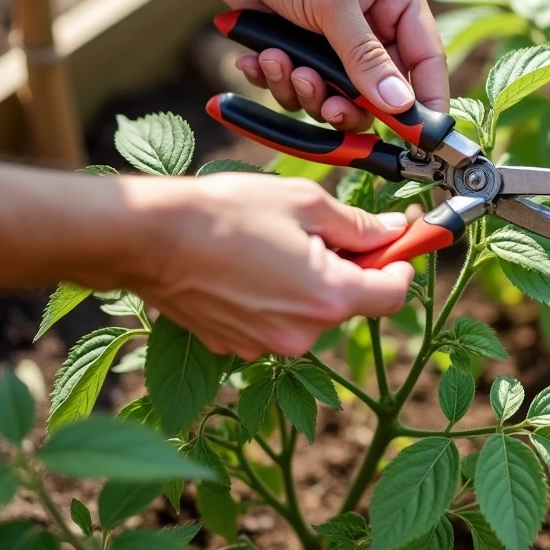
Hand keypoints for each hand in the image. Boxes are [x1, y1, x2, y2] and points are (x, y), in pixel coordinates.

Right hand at [130, 173, 414, 360]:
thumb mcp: (304, 202)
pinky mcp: (237, 346)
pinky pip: (276, 320)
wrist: (148, 238)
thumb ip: (358, 224)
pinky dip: (276, 296)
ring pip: (312, 312)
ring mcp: (267, 346)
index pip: (393, 294)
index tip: (397, 242)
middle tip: (325, 229)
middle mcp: (303, 334)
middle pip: (352, 303)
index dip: (401, 264)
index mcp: (329, 298)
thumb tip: (392, 231)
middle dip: (350, 267)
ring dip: (311, 281)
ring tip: (275, 242)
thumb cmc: (225, 213)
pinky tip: (249, 265)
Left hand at [199, 0, 447, 131]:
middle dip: (349, 102)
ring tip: (280, 63)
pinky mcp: (300, 49)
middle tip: (329, 106)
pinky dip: (277, 80)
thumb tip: (399, 105)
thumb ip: (365, 56)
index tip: (421, 138)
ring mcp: (335, 39)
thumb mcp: (332, 0)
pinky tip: (258, 57)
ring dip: (305, 90)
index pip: (427, 59)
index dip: (426, 100)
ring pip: (336, 95)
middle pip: (379, 89)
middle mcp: (372, 22)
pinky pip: (299, 87)